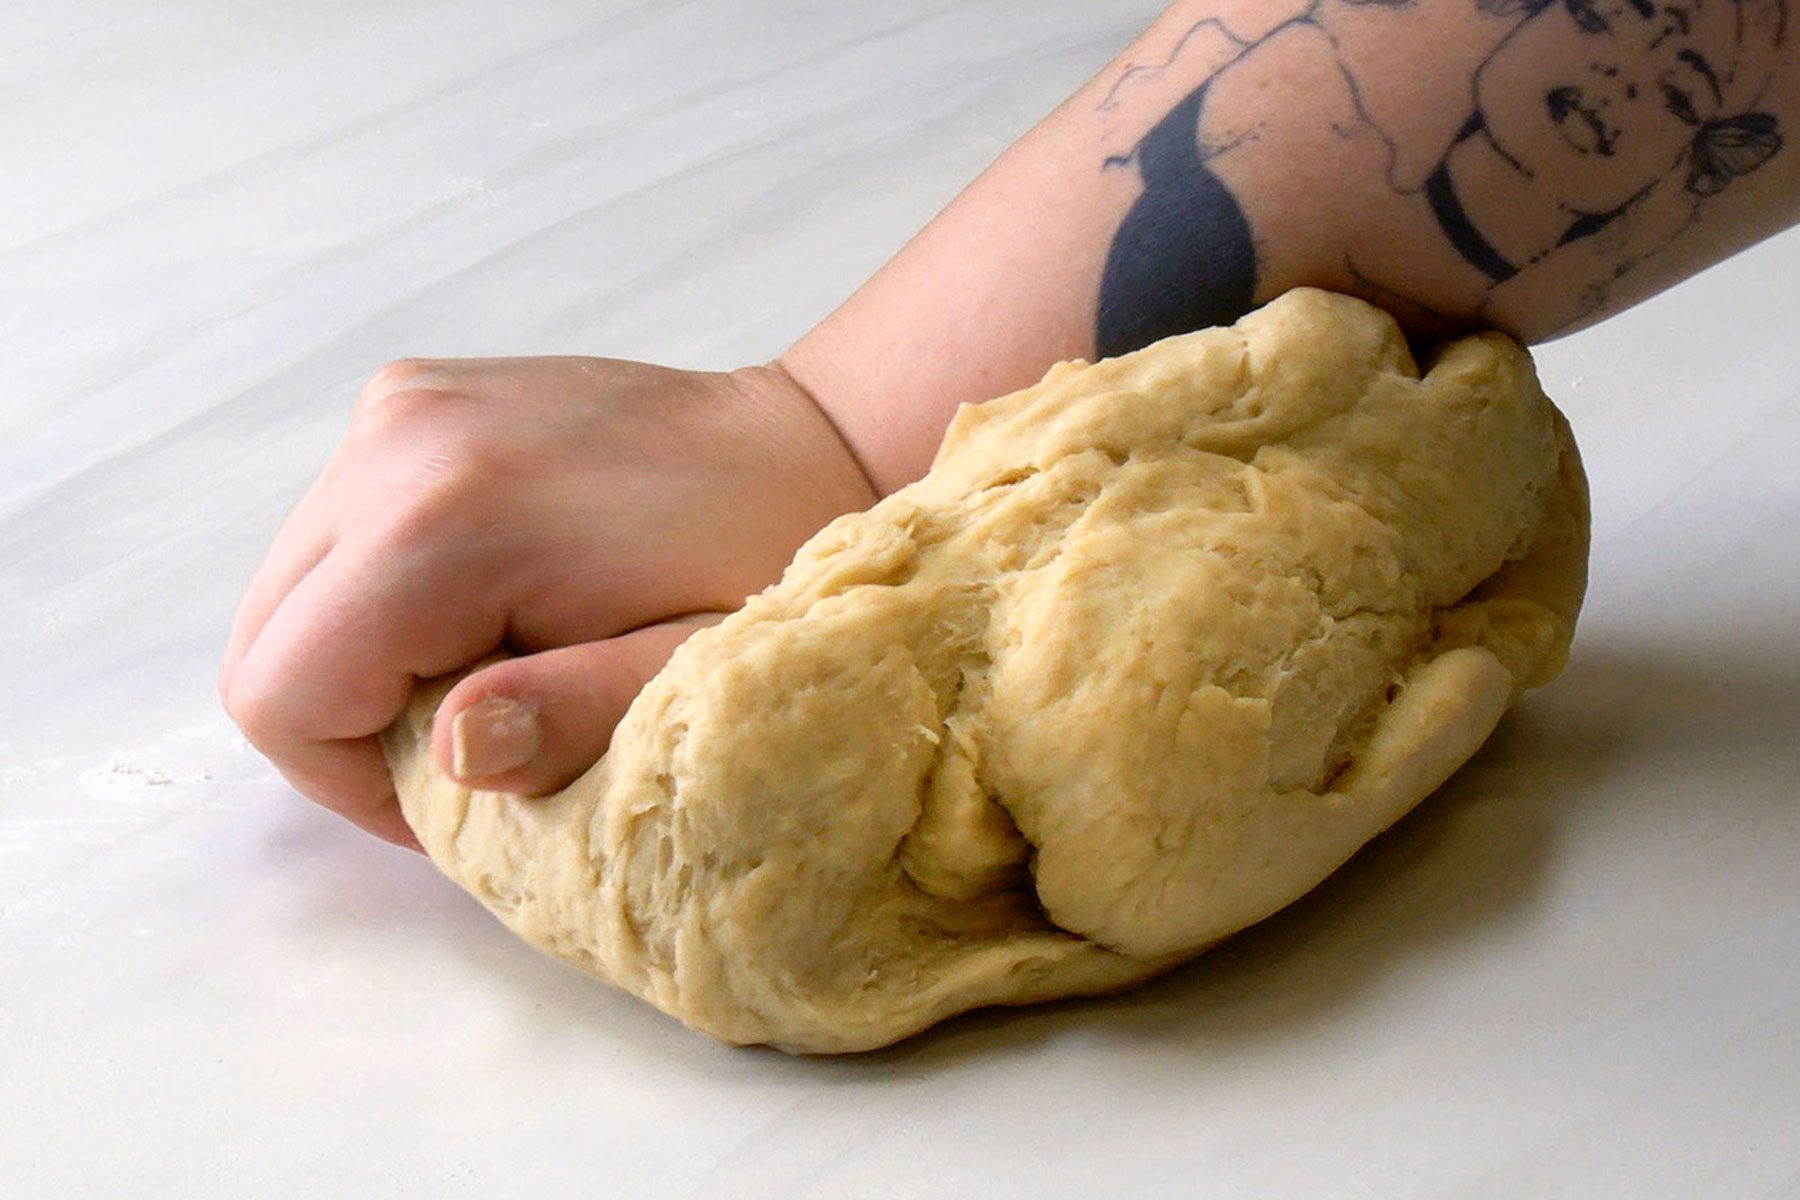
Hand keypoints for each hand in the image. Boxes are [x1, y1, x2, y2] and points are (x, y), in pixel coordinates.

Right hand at [220, 356, 876, 846]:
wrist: (804, 441)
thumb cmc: (763, 568)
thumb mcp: (690, 674)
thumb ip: (567, 719)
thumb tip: (449, 754)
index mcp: (447, 519)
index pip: (283, 694)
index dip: (352, 781)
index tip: (460, 794)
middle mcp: (397, 441)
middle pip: (268, 641)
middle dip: (354, 722)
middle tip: (485, 740)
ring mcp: (401, 406)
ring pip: (297, 588)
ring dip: (371, 655)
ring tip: (503, 667)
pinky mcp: (415, 397)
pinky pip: (342, 530)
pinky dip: (388, 591)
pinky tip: (496, 600)